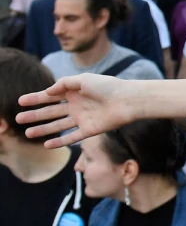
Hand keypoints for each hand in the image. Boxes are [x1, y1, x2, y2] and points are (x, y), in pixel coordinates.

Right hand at [17, 74, 138, 147]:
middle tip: (17, 119)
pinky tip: (46, 145)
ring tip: (27, 133)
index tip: (20, 102)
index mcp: (74, 92)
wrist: (128, 100)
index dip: (35, 99)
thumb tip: (47, 91)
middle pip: (51, 112)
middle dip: (34, 115)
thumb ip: (64, 84)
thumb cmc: (108, 86)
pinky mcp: (90, 130)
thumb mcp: (83, 80)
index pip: (50, 96)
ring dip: (43, 129)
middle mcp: (76, 106)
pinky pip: (71, 138)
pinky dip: (59, 142)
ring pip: (58, 125)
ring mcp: (82, 118)